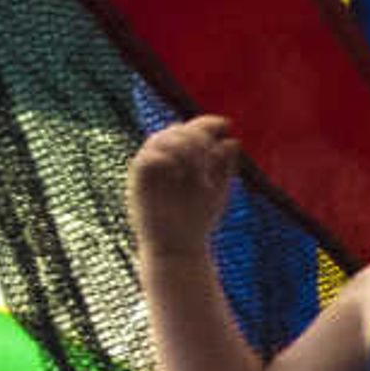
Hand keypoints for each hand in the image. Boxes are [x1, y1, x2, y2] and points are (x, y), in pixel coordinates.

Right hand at [127, 115, 244, 260]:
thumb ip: (224, 166)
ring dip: (182, 146)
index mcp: (183, 159)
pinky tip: (180, 172)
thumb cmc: (199, 220)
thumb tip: (232, 140)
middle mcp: (164, 161)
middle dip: (196, 135)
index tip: (226, 124)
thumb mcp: (218, 190)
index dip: (206, 123)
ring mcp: (150, 172)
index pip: (189, 130)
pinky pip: (145, 159)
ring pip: (158, 139)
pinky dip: (165, 159)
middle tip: (209, 154)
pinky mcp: (137, 184)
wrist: (181, 247)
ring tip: (198, 168)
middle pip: (174, 130)